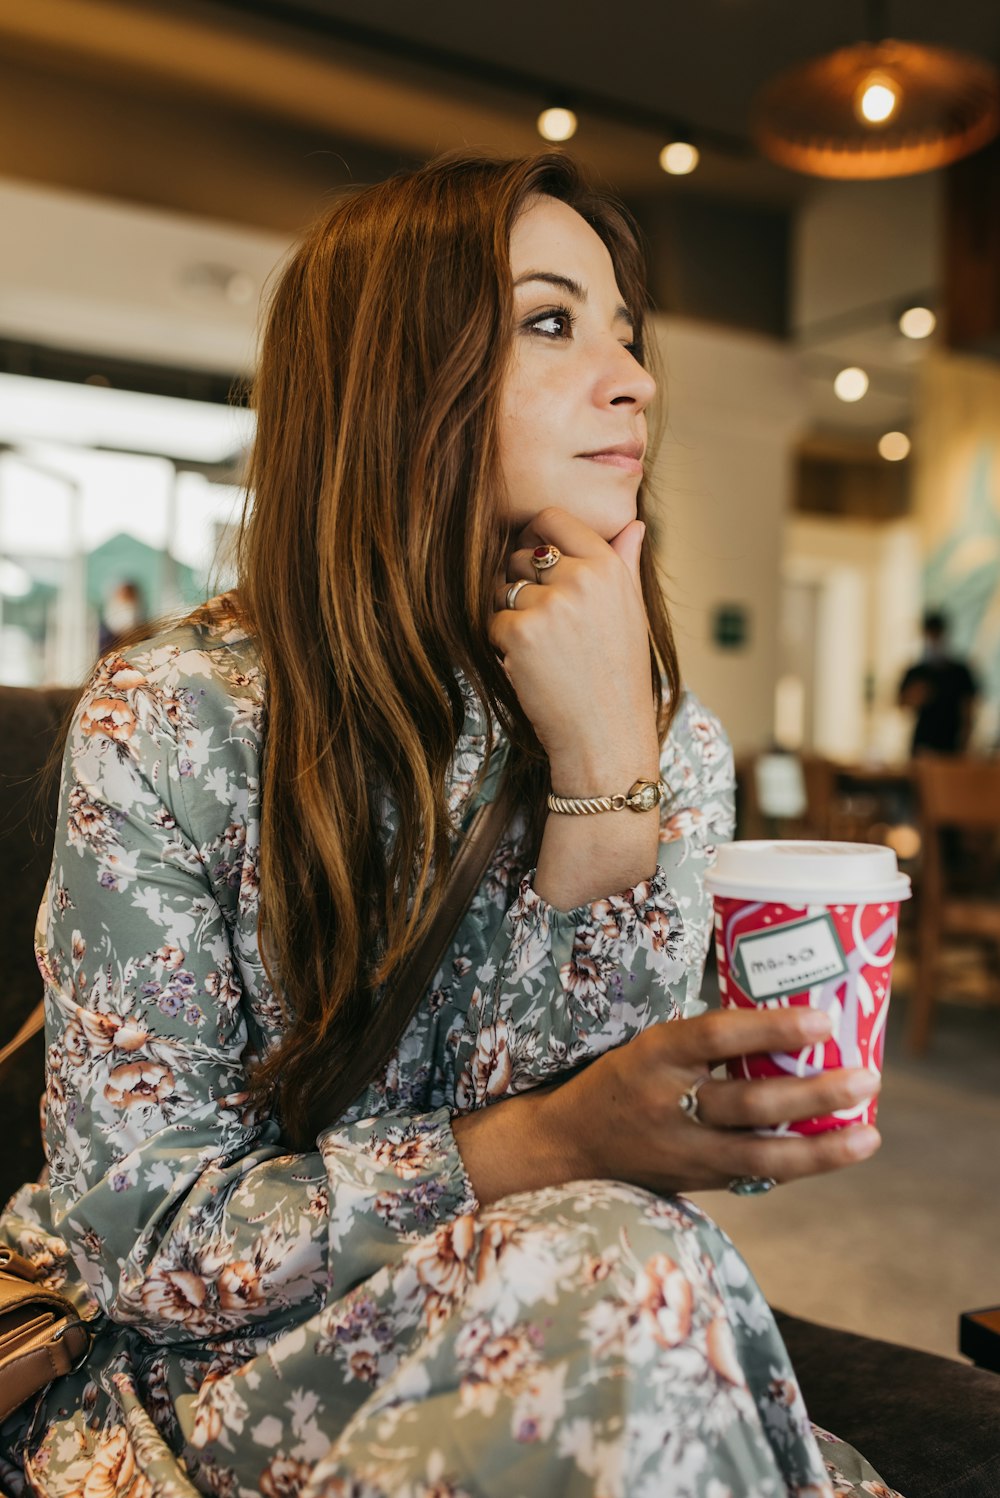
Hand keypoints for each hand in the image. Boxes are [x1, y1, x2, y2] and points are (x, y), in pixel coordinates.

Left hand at [488, 507, 657, 787]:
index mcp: (608, 567)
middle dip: (522, 582)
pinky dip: (502, 643)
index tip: (537, 564)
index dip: (535, 537)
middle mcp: (580, 579)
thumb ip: (625, 563)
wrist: (607, 735)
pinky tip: (532, 666)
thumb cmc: (619, 675)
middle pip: (520, 553)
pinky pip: (491, 620)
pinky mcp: (519, 634)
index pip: (552, 519)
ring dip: (511, 614)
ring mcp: (548, 606)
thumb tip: (632, 523)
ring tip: (543, 649)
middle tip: (548, 625)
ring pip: (503, 588)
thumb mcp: (632, 613)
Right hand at [538, 1006, 880, 1193]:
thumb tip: (793, 1018)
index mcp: (655, 1053)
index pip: (717, 1036)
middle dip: (815, 1093)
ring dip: (821, 1146)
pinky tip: (839, 1151)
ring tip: (868, 1133)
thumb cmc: (626, 1080)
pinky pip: (757, 1176)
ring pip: (760, 1154)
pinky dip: (801, 1164)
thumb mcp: (653, 1046)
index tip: (822, 1020)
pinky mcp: (696, 1181)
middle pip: (750, 1102)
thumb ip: (708, 1043)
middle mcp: (668, 1102)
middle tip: (867, 1076)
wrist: (570, 1146)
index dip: (772, 1029)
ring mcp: (683, 1150)